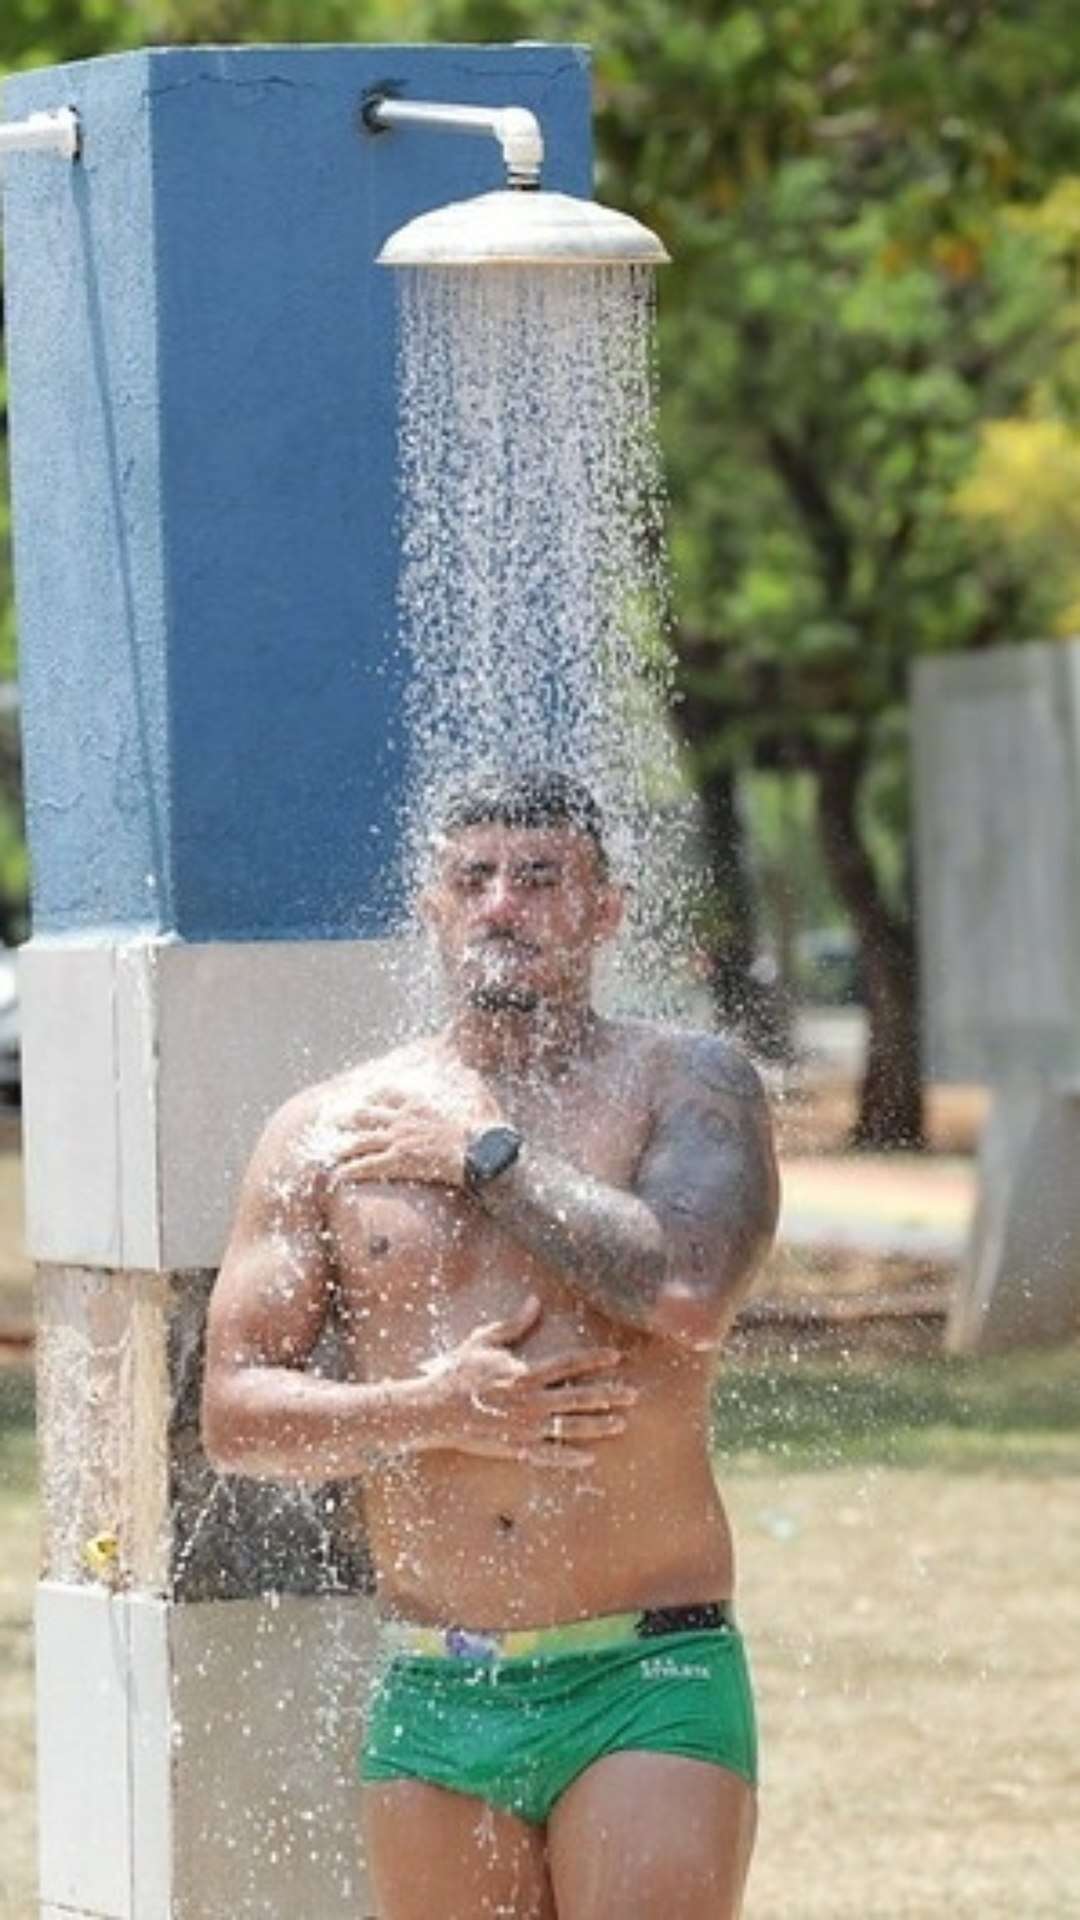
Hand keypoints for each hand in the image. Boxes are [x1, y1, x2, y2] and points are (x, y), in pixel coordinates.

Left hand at [323, 1064, 501, 1190]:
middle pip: (367, 1115)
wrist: (478, 1153)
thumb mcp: (476, 1096)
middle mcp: (402, 1119)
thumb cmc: (480, 1129)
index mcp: (419, 1103)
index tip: (367, 1098)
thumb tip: (470, 1068)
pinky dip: (351, 1169)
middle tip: (338, 1122)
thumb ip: (470, 1082)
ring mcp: (397, 1140)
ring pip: (361, 1141)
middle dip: (351, 1119)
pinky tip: (339, 1174)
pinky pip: (366, 1165)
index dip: (374, 1096)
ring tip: (334, 1153)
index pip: (388, 1093)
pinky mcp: (397, 1162)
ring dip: (345, 1147)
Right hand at [412, 1296, 637, 1469]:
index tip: (616, 1357)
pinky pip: (548, 1455)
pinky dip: (569, 1457)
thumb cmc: (457, 1373)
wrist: (434, 1410)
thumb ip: (512, 1324)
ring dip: (598, 1425)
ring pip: (570, 1427)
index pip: (568, 1364)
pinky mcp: (515, 1448)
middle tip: (634, 1394)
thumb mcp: (483, 1341)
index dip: (594, 1359)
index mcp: (524, 1373)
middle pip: (578, 1397)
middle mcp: (530, 1401)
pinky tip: (589, 1457)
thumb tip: (534, 1301)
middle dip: (608, 1394)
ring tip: (621, 1423)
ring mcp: (525, 1427)